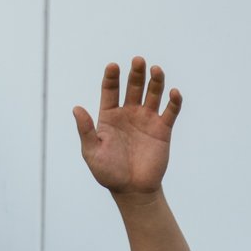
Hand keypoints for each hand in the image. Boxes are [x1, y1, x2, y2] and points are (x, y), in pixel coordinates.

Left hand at [73, 56, 181, 196]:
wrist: (131, 189)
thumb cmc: (108, 172)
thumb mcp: (91, 151)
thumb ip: (85, 129)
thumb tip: (76, 108)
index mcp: (109, 116)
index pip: (110, 91)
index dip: (111, 78)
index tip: (113, 66)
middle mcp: (128, 114)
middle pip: (133, 87)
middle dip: (135, 73)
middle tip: (138, 60)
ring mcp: (146, 119)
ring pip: (153, 94)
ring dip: (155, 81)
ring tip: (155, 69)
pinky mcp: (163, 129)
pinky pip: (170, 111)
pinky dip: (173, 101)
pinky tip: (173, 92)